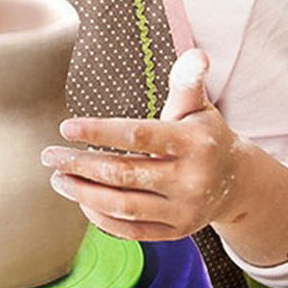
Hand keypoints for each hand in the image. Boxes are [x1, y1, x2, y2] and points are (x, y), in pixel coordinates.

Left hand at [39, 49, 242, 241]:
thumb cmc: (205, 136)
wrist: (237, 183)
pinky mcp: (177, 233)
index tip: (66, 127)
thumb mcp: (199, 107)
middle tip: (49, 156)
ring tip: (58, 178)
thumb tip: (196, 54)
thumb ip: (188, 82)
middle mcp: (191, 179)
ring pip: (124, 205)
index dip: (100, 132)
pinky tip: (82, 200)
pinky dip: (102, 217)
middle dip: (80, 165)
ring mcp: (184, 210)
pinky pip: (132, 231)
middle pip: (124, 173)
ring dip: (84, 193)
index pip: (139, 136)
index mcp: (195, 143)